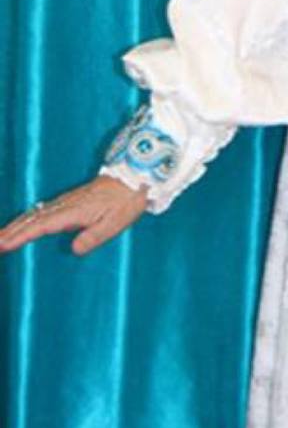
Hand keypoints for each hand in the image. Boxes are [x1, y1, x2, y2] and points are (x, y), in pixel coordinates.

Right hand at [0, 176, 148, 256]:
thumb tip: (74, 249)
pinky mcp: (70, 200)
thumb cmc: (125, 202)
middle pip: (32, 219)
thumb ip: (94, 237)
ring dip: (17, 225)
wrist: (133, 178)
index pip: (42, 226)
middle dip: (11, 231)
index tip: (4, 244)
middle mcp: (66, 205)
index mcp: (74, 211)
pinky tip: (23, 223)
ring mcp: (67, 201)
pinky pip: (43, 210)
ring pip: (35, 214)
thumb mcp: (114, 223)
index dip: (21, 236)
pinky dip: (29, 218)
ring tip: (1, 237)